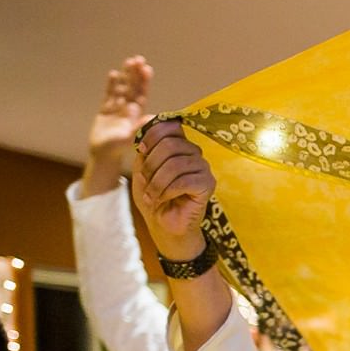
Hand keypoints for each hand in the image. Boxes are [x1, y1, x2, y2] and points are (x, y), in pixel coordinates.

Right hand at [81, 56, 152, 196]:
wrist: (103, 155)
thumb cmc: (118, 149)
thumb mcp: (131, 138)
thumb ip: (140, 127)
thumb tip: (152, 117)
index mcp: (136, 114)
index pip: (141, 94)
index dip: (144, 81)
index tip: (147, 68)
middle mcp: (128, 109)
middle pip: (133, 87)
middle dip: (135, 74)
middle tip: (138, 59)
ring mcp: (116, 108)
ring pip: (122, 88)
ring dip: (125, 76)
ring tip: (128, 61)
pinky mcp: (105, 110)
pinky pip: (109, 95)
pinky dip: (112, 85)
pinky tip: (114, 74)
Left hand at [131, 119, 213, 259]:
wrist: (164, 225)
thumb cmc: (154, 197)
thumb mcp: (142, 170)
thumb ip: (145, 149)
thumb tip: (146, 125)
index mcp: (178, 145)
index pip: (169, 125)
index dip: (152, 134)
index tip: (141, 151)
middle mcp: (193, 152)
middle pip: (170, 144)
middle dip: (151, 164)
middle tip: (144, 181)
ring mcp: (202, 168)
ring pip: (176, 163)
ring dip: (157, 181)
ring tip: (151, 195)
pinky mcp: (208, 184)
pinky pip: (185, 180)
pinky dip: (168, 191)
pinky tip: (163, 200)